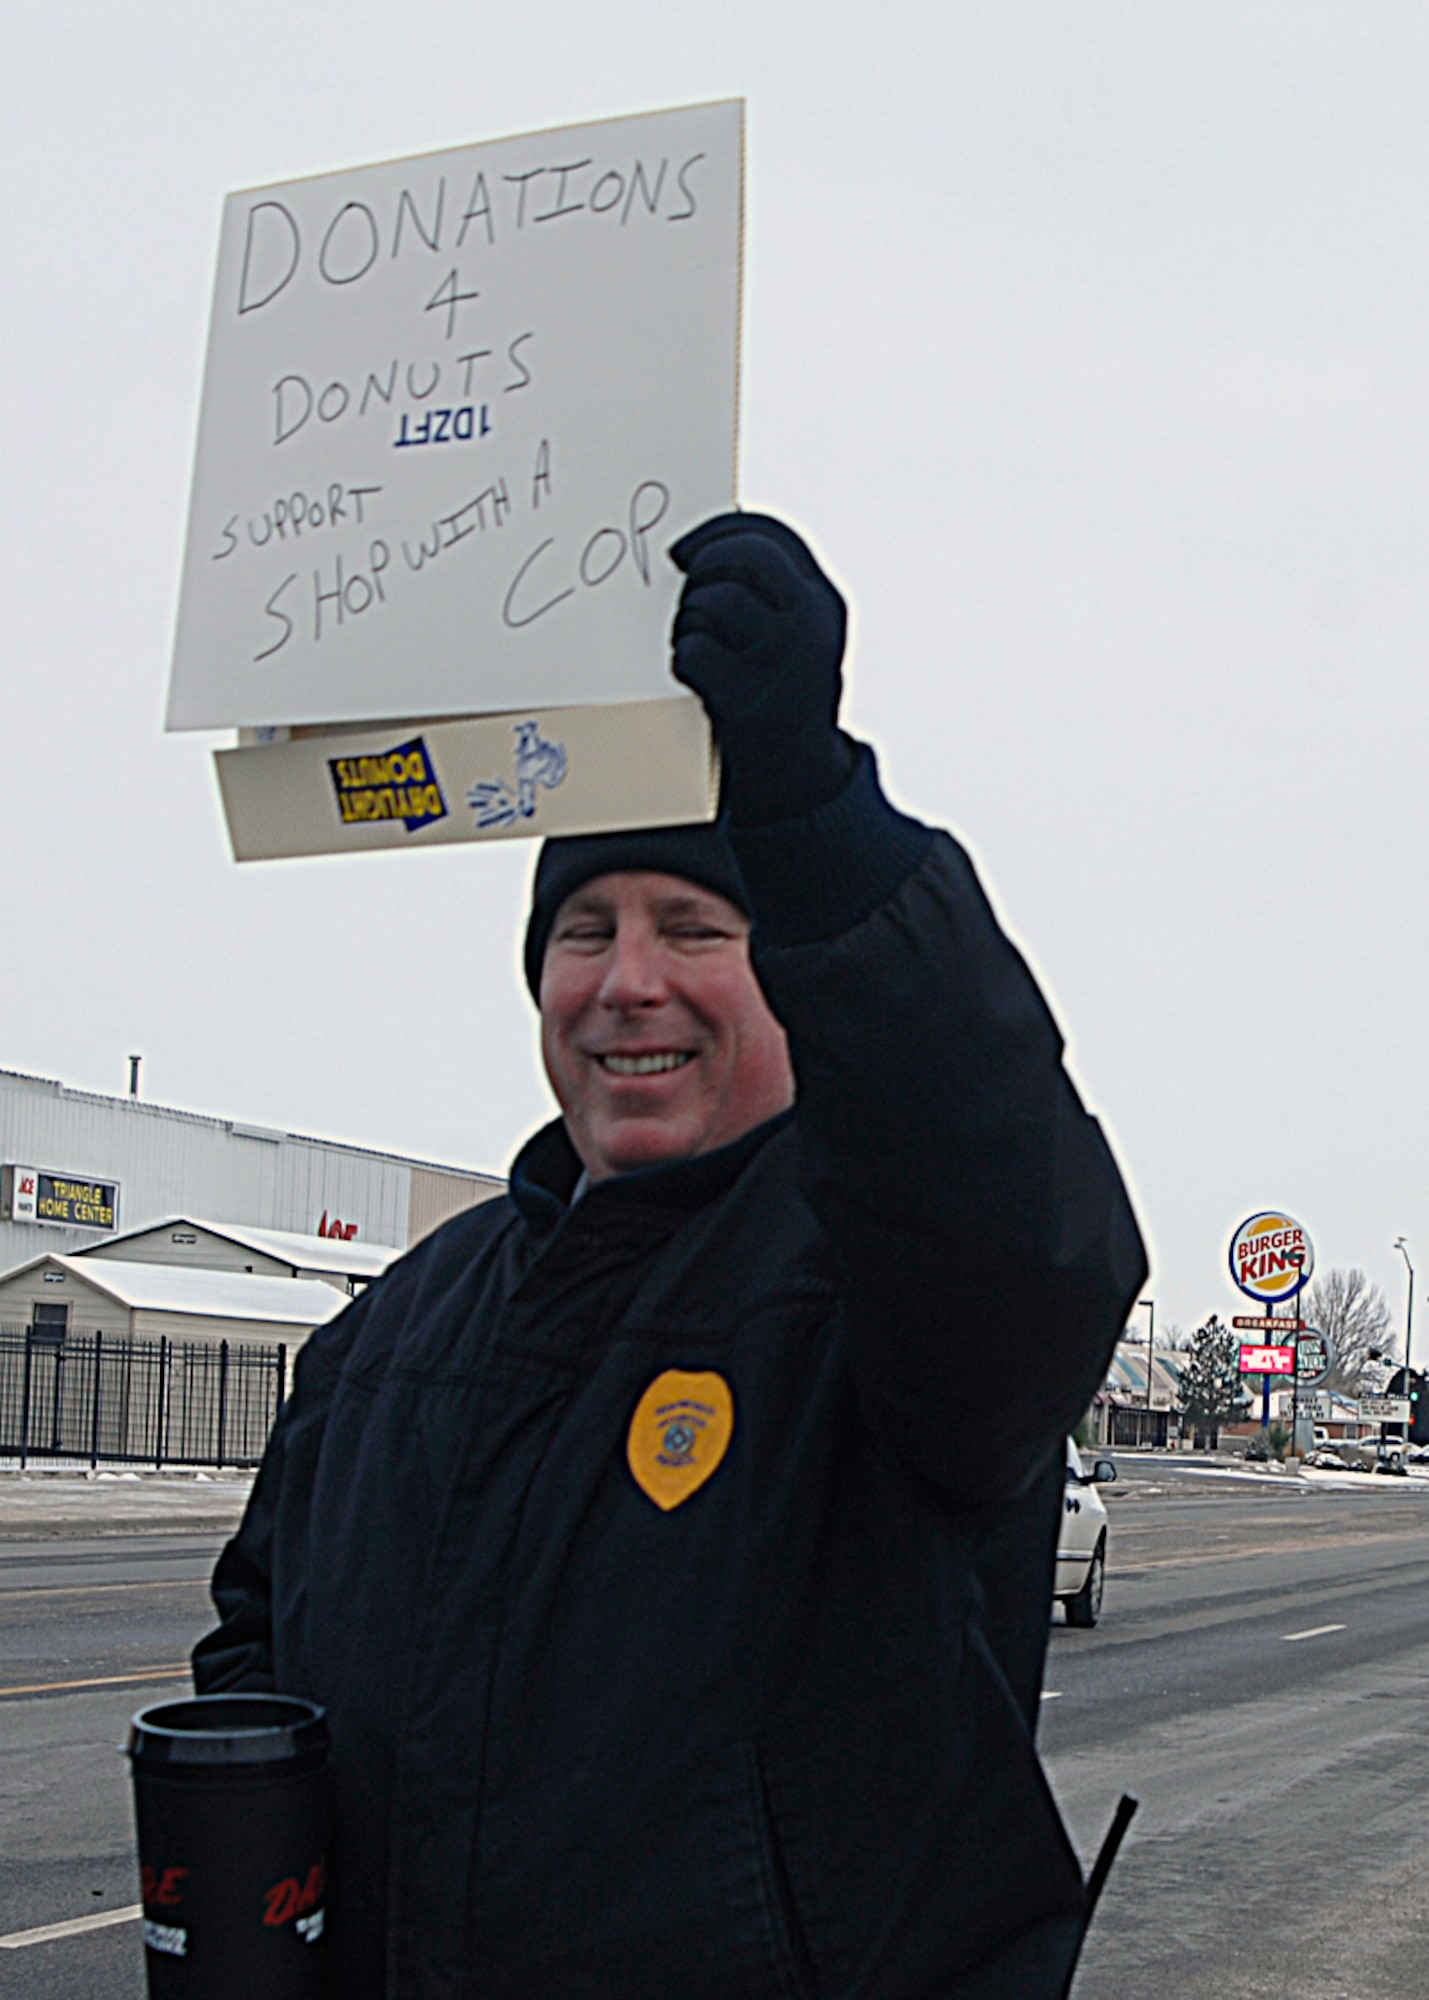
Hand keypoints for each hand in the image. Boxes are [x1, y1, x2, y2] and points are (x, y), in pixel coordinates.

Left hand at [670, 512, 852, 824]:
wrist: (800, 781)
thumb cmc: (780, 698)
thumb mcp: (795, 639)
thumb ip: (766, 594)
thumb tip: (698, 550)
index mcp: (823, 603)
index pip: (773, 534)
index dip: (720, 530)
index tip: (685, 547)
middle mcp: (811, 626)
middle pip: (746, 555)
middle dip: (703, 563)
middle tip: (683, 586)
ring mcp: (782, 662)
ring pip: (713, 602)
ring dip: (687, 621)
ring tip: (692, 644)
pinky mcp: (750, 699)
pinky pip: (695, 653)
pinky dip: (683, 660)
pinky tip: (692, 676)